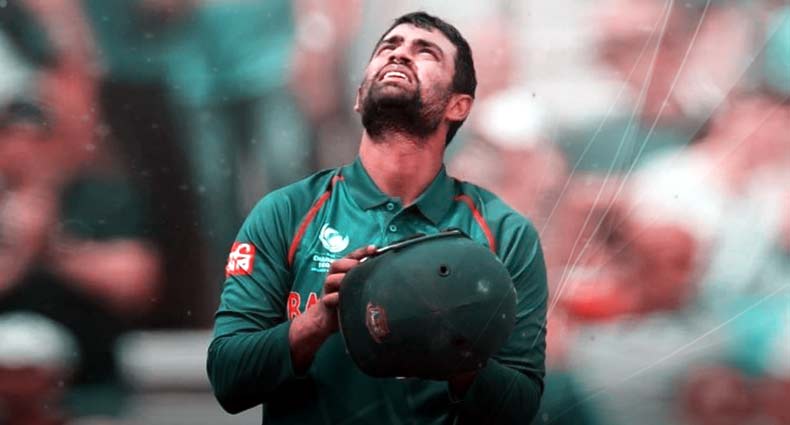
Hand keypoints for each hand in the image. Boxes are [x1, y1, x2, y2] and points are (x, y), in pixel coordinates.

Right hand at [288, 244, 376, 371]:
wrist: (326, 320)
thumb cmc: (346, 300)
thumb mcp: (357, 286)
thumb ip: (366, 276)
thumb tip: (387, 268)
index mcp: (342, 271)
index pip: (351, 256)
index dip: (362, 251)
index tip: (374, 249)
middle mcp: (334, 277)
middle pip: (337, 264)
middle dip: (349, 264)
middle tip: (359, 266)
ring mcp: (328, 290)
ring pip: (331, 280)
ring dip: (341, 279)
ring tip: (351, 282)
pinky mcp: (326, 303)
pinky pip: (329, 299)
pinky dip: (336, 298)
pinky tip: (343, 299)